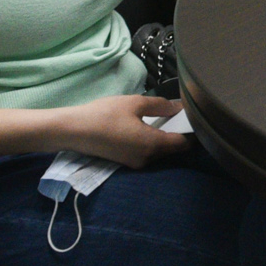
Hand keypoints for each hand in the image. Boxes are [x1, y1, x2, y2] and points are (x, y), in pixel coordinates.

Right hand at [57, 93, 189, 167]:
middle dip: (178, 134)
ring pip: (159, 152)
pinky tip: (146, 127)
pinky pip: (146, 153)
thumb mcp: (135, 103)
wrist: (72, 130)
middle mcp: (146, 159)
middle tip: (180, 115)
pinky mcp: (125, 161)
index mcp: (152, 145)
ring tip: (164, 119)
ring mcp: (135, 163)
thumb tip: (178, 108)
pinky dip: (151, 142)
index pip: (183, 144)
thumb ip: (160, 106)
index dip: (192, 132)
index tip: (194, 118)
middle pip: (172, 149)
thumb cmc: (103, 114)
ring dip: (164, 138)